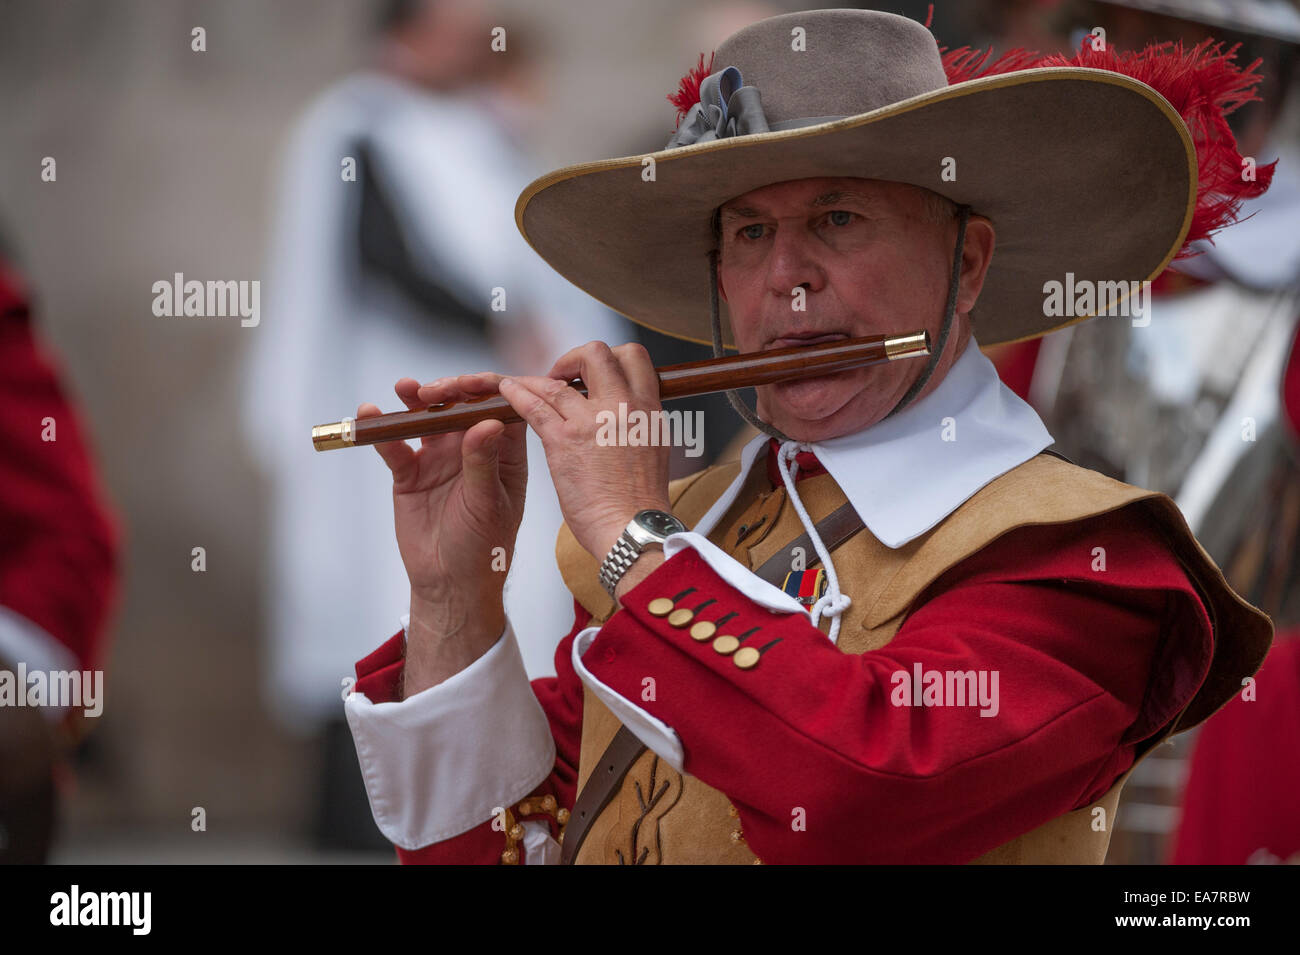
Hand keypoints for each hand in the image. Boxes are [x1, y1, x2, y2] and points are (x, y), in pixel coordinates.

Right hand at [359, 373, 527, 693]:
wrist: (450, 583)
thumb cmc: (483, 547)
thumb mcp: (487, 505)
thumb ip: (483, 463)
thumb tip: (487, 422)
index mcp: (504, 453)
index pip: (503, 408)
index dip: (490, 389)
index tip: (474, 382)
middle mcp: (473, 448)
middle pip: (462, 406)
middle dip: (449, 390)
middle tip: (434, 389)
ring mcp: (441, 457)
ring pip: (429, 419)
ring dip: (417, 400)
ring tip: (406, 388)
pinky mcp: (411, 472)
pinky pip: (396, 445)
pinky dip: (384, 430)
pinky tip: (371, 414)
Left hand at [496, 341, 672, 561]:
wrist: (632, 530)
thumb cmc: (640, 502)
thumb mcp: (654, 449)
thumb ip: (639, 424)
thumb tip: (627, 414)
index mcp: (648, 409)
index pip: (634, 357)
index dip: (610, 358)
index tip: (594, 374)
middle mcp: (623, 407)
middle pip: (598, 353)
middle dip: (575, 358)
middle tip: (563, 375)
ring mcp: (592, 421)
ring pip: (558, 380)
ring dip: (537, 379)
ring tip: (524, 384)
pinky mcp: (564, 440)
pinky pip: (535, 405)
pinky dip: (517, 394)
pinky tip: (507, 393)